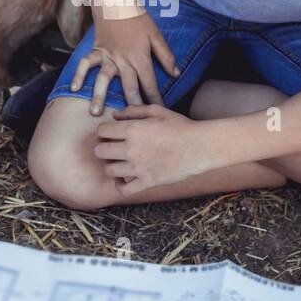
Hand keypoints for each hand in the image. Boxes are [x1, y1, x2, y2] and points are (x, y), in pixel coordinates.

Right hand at [70, 15, 180, 115]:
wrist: (116, 2)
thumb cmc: (138, 19)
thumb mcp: (156, 35)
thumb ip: (166, 56)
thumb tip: (176, 73)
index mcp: (140, 58)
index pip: (149, 83)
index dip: (155, 99)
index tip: (159, 112)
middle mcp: (123, 60)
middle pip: (128, 87)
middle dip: (131, 106)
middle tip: (130, 125)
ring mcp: (107, 56)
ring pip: (103, 79)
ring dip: (99, 96)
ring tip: (95, 113)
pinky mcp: (96, 51)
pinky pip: (86, 64)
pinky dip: (78, 75)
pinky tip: (74, 89)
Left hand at [93, 105, 212, 196]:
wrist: (200, 146)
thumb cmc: (180, 126)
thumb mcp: (157, 110)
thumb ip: (134, 110)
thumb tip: (115, 115)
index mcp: (133, 129)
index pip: (102, 131)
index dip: (104, 131)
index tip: (111, 133)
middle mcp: (131, 149)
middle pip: (100, 151)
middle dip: (104, 148)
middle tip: (112, 148)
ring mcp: (139, 168)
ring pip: (109, 170)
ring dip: (112, 165)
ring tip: (119, 162)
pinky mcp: (147, 182)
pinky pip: (124, 189)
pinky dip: (120, 185)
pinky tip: (124, 179)